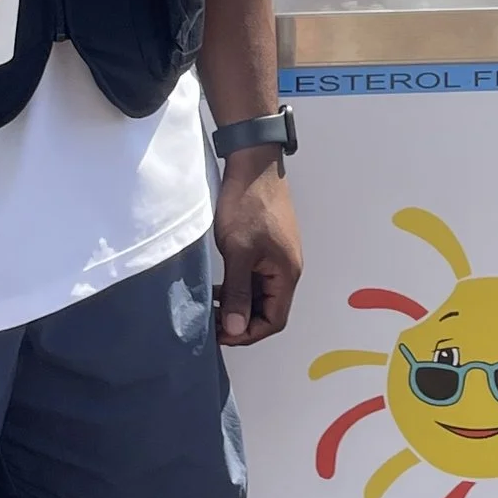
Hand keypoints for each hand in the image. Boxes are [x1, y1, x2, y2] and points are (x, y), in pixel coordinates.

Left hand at [213, 156, 300, 344]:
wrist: (253, 163)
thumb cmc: (248, 203)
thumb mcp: (238, 252)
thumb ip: (239, 293)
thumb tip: (237, 329)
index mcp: (286, 273)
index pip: (274, 320)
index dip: (247, 333)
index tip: (220, 334)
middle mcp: (287, 269)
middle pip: (268, 310)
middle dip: (241, 320)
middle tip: (211, 322)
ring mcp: (277, 257)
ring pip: (260, 294)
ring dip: (238, 304)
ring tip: (211, 306)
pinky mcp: (266, 247)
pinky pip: (255, 278)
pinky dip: (238, 287)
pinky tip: (218, 286)